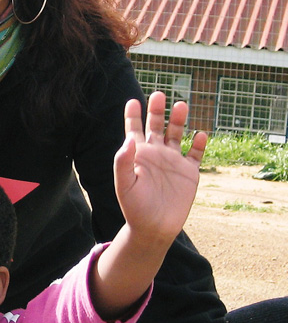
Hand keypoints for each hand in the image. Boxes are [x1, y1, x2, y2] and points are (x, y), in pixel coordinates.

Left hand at [114, 92, 205, 246]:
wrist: (153, 228)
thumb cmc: (134, 207)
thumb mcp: (124, 184)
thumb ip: (124, 161)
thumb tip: (130, 138)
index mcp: (138, 155)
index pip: (134, 129)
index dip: (133, 115)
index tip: (132, 101)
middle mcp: (155, 154)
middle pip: (156, 126)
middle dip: (157, 110)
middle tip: (159, 94)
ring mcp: (173, 162)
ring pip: (177, 134)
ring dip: (179, 120)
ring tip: (181, 105)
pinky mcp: (189, 173)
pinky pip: (195, 154)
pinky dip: (198, 144)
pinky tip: (199, 134)